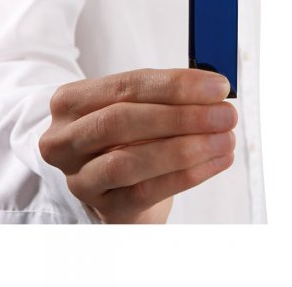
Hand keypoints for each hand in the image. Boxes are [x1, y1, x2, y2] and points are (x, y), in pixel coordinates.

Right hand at [39, 68, 235, 223]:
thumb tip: (215, 90)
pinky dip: (188, 175)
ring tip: (225, 139)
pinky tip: (217, 161)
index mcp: (72, 102)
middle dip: (183, 116)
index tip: (218, 87)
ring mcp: (80, 177)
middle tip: (226, 114)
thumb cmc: (131, 131)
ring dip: (187, 148)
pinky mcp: (103, 207)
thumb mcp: (139, 104)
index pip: (127, 85)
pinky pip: (147, 192)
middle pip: (123, 121)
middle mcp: (66, 139)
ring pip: (131, 161)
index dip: (176, 85)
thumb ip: (170, 93)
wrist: (115, 178)